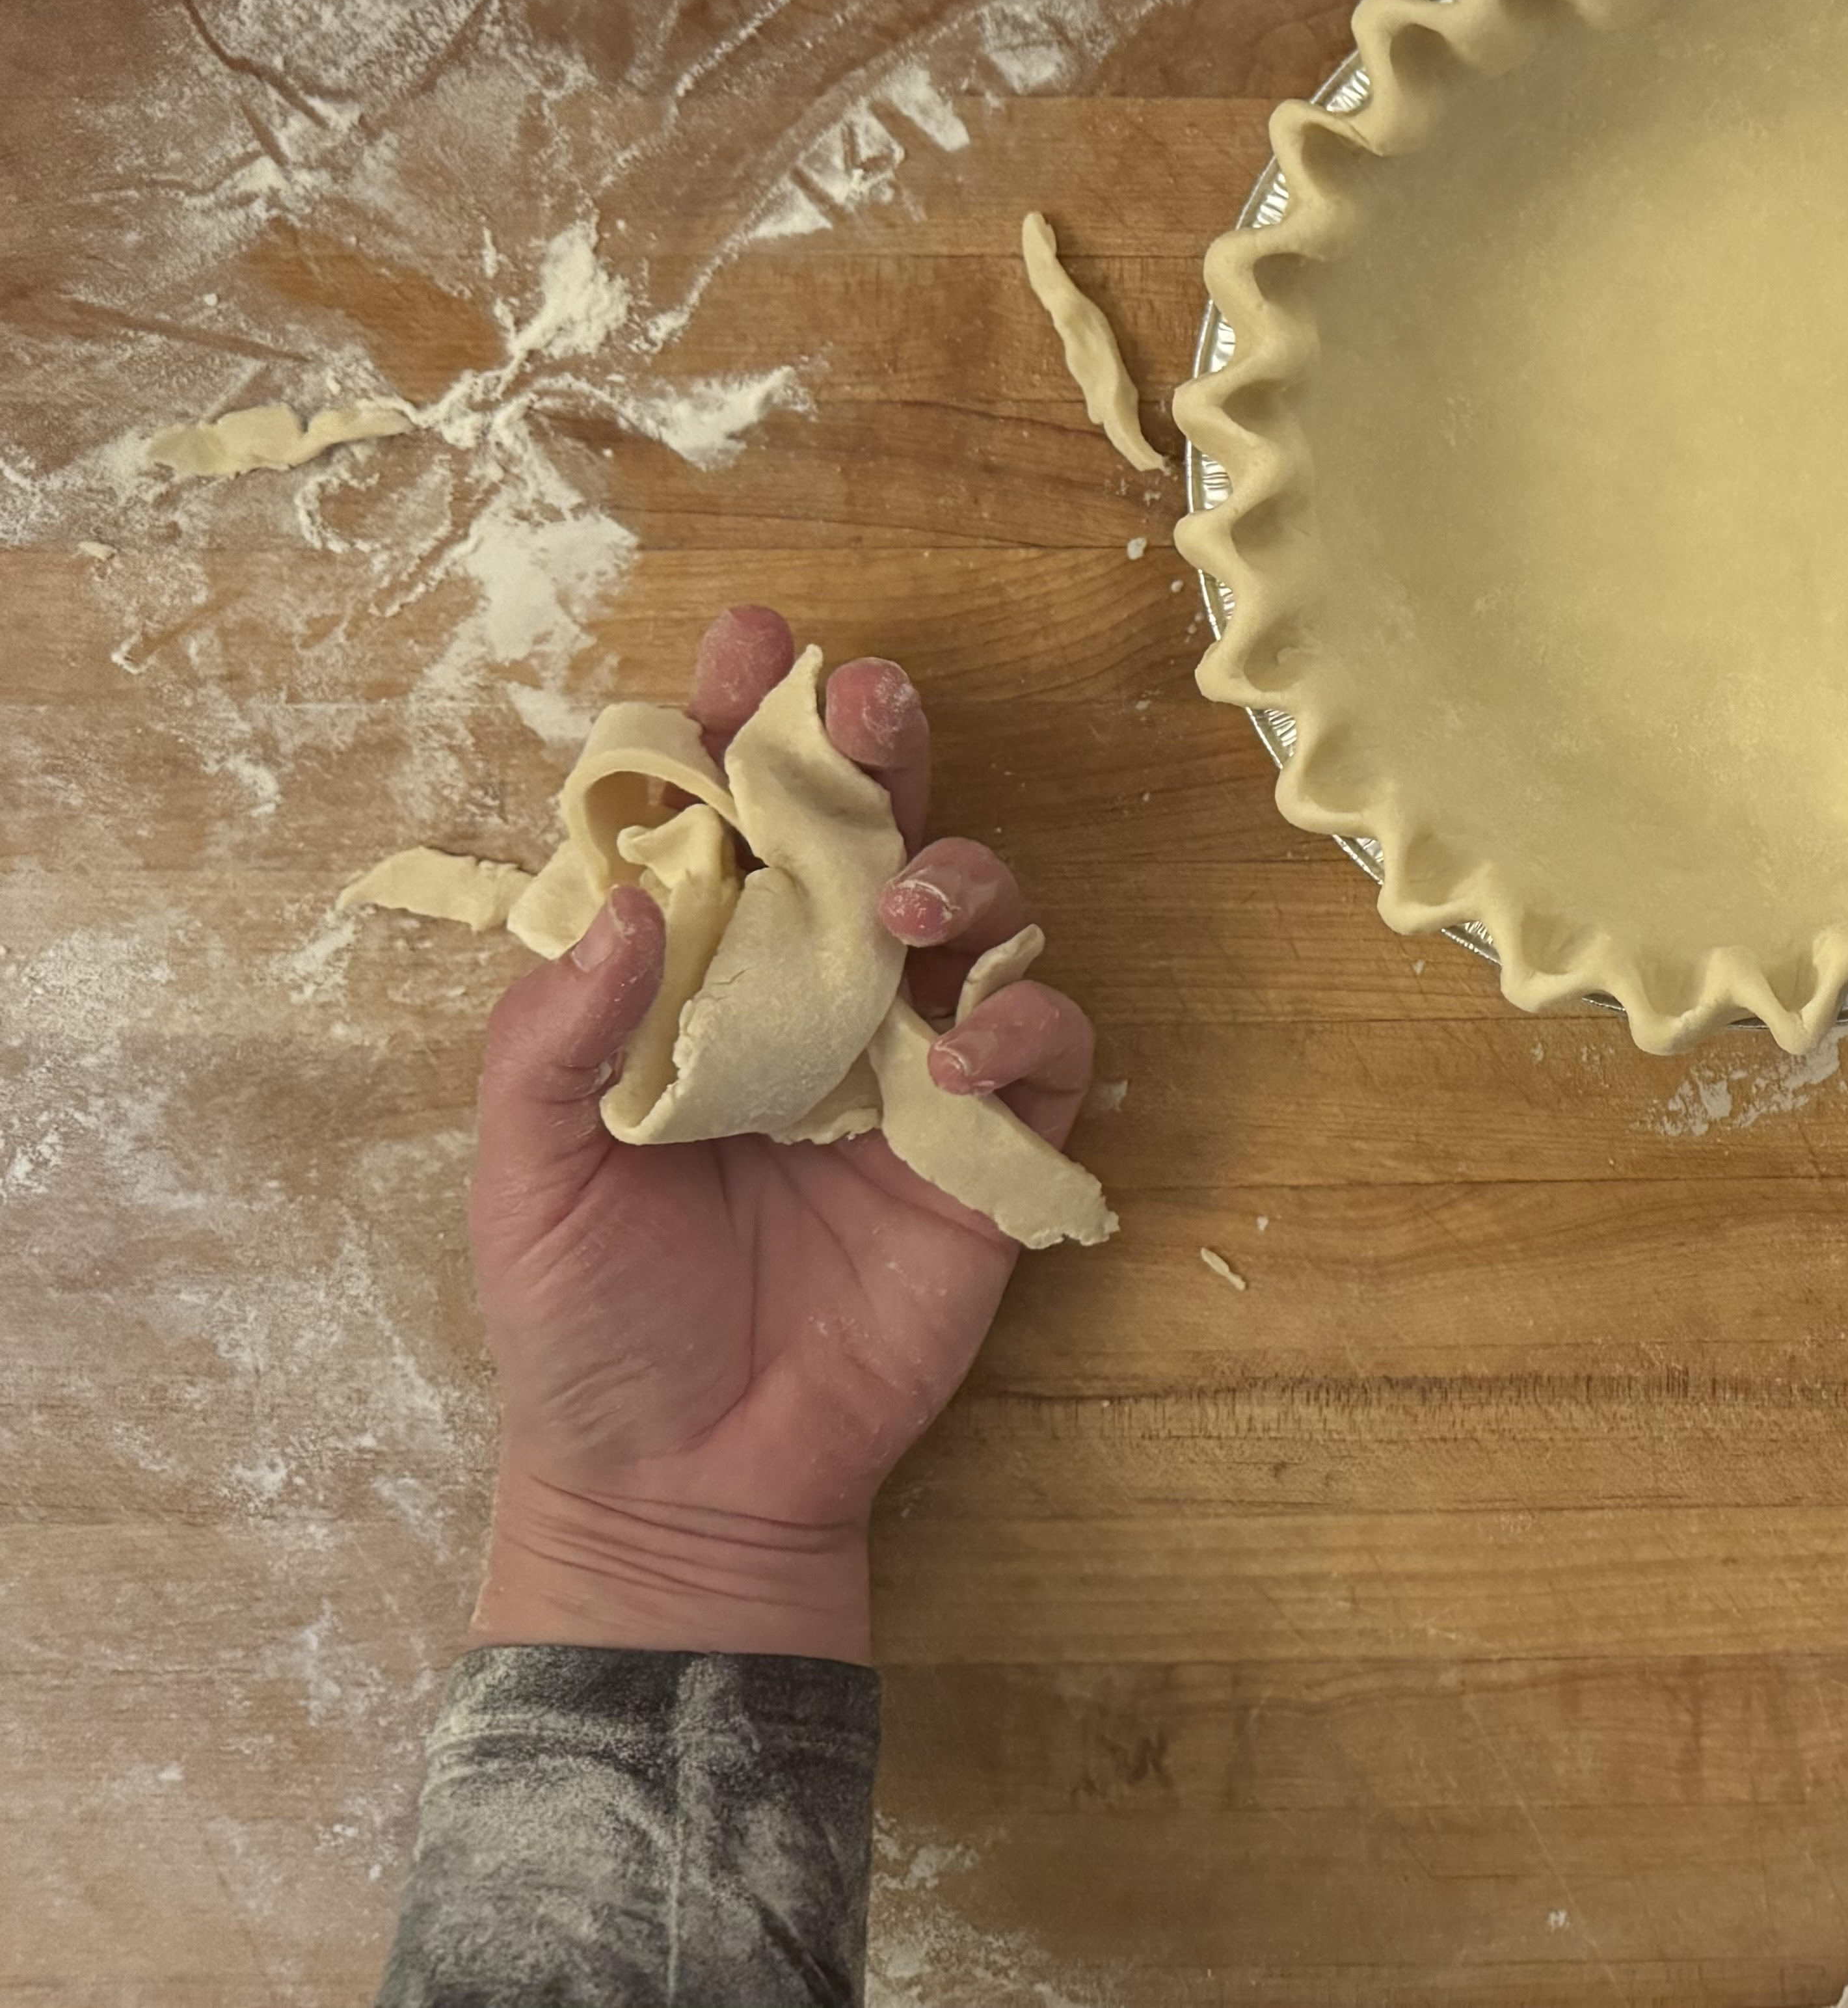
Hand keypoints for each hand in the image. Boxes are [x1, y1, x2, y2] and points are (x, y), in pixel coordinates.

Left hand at [465, 606, 1097, 1662]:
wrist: (685, 1480)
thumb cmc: (588, 1323)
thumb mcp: (524, 1172)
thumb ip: (556, 1035)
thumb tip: (637, 900)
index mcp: (694, 980)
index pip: (722, 822)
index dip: (737, 724)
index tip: (750, 644)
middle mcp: (809, 993)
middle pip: (866, 824)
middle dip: (877, 743)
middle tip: (869, 704)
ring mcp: (906, 1062)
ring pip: (976, 906)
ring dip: (958, 874)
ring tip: (908, 911)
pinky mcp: (990, 1146)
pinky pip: (1047, 1041)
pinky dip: (1025, 1024)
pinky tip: (957, 1065)